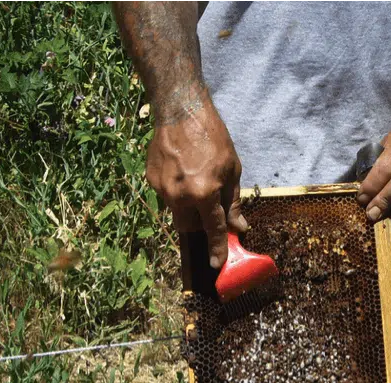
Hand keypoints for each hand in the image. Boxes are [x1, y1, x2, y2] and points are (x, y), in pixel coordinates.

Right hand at [145, 92, 246, 267]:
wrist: (180, 111)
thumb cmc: (212, 138)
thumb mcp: (232, 170)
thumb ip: (232, 202)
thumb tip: (239, 227)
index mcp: (204, 193)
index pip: (213, 229)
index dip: (217, 248)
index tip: (217, 264)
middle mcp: (180, 195)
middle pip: (191, 227)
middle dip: (202, 225)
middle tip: (210, 210)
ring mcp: (162, 189)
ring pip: (178, 213)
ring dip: (189, 208)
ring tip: (197, 181)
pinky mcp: (151, 180)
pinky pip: (167, 197)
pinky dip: (178, 192)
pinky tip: (184, 172)